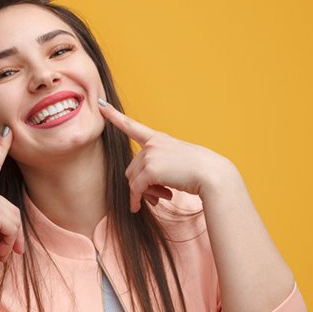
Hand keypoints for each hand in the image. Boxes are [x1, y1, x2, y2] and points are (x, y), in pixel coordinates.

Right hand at [0, 127, 23, 261]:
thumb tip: (12, 245)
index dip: (1, 148)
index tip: (8, 132)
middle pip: (11, 210)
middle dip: (15, 233)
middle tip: (13, 253)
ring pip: (14, 220)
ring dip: (13, 241)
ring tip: (5, 256)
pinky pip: (11, 228)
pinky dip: (10, 243)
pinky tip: (1, 255)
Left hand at [98, 100, 234, 211]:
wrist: (212, 174)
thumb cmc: (198, 171)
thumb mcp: (175, 163)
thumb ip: (156, 169)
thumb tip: (138, 189)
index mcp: (158, 139)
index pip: (132, 126)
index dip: (114, 115)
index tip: (101, 104)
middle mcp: (152, 144)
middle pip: (131, 168)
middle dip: (140, 185)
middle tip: (156, 197)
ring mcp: (151, 155)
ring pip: (132, 180)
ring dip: (142, 193)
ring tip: (160, 198)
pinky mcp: (151, 169)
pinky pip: (136, 188)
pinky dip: (136, 200)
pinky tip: (139, 207)